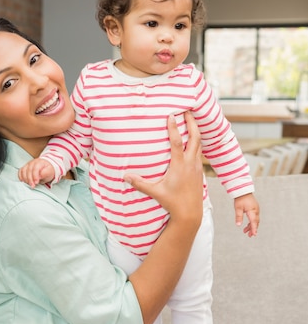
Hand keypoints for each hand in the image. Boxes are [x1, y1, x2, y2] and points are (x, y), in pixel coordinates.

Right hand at [19, 158, 54, 187]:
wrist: (45, 167)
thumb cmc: (47, 170)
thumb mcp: (49, 172)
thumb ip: (45, 173)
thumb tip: (39, 176)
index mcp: (39, 162)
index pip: (35, 168)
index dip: (35, 176)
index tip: (36, 182)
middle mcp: (32, 162)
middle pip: (28, 170)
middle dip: (30, 179)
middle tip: (32, 186)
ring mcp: (27, 165)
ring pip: (23, 171)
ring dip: (25, 179)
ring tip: (29, 184)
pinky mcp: (24, 168)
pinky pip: (20, 171)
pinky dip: (20, 176)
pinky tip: (23, 181)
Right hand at [124, 112, 202, 226]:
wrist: (190, 213)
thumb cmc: (172, 202)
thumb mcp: (155, 192)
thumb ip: (140, 183)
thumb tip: (124, 176)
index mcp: (180, 165)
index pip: (177, 142)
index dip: (174, 128)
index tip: (171, 115)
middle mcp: (190, 163)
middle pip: (195, 137)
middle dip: (192, 122)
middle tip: (187, 110)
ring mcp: (197, 167)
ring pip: (200, 143)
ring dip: (196, 130)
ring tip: (191, 120)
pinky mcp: (199, 171)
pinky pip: (200, 152)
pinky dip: (197, 142)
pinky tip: (193, 139)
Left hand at [234, 193, 259, 236]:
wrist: (243, 191)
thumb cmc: (240, 198)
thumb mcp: (238, 208)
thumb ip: (238, 217)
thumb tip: (238, 225)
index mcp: (252, 211)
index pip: (254, 222)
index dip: (254, 229)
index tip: (254, 234)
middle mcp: (256, 211)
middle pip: (255, 222)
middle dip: (253, 229)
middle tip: (249, 235)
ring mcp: (256, 210)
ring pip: (255, 220)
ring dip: (251, 226)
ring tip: (245, 232)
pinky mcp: (254, 209)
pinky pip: (254, 217)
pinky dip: (251, 222)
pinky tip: (247, 226)